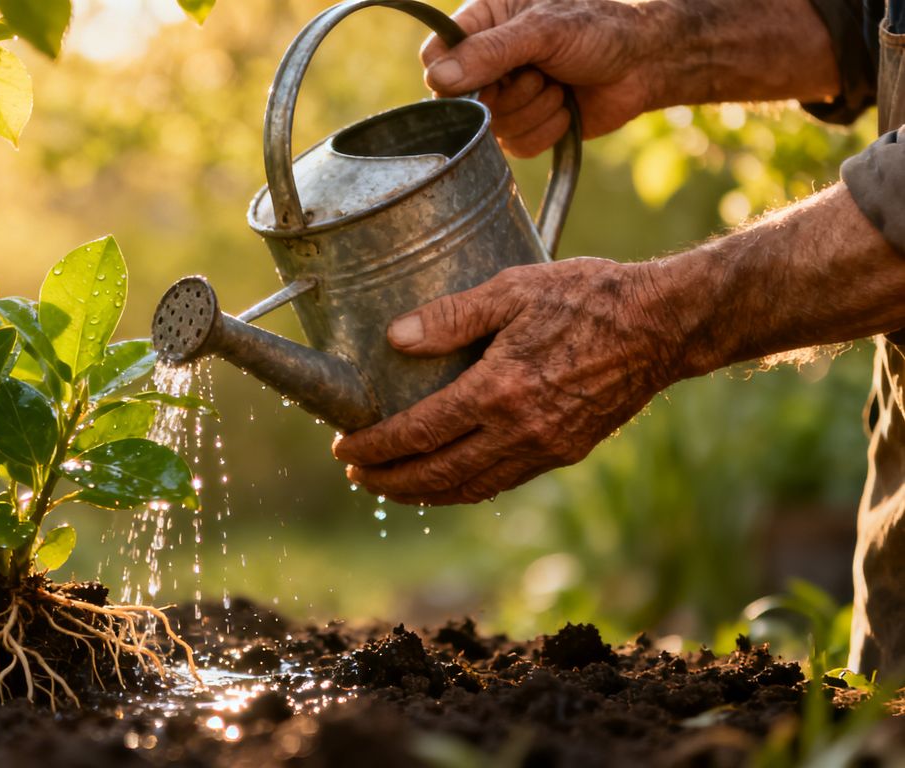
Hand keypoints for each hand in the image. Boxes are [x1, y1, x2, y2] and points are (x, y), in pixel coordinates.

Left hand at [332, 258, 681, 505]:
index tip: (344, 447)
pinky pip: (501, 481)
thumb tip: (395, 337)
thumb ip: (451, 316)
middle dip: (389, 480)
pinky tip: (446, 476)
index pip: (419, 433)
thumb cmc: (589, 298)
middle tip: (357, 474)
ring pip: (469, 487)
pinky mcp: (565, 452)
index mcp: (499, 391)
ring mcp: (545, 448)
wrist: (664, 325)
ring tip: (390, 484)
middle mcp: (520, 431)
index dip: (376, 446)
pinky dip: (464, 486)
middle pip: (437, 474)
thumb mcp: (514, 289)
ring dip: (423, 491)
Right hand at [421, 0, 658, 156]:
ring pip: (492, 128)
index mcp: (484, 22)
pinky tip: (567, 108)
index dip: (449, 76)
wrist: (648, 61)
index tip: (480, 79)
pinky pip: (517, 147)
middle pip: (462, 100)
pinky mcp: (528, 126)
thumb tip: (438, 77)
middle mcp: (488, 61)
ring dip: (534, 110)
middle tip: (541, 74)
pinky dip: (547, 130)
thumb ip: (490, 51)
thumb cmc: (601, 28)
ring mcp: (507, 96)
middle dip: (508, 95)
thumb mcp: (544, 30)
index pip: (435, 56)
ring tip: (560, 86)